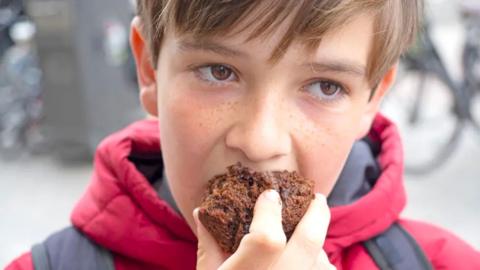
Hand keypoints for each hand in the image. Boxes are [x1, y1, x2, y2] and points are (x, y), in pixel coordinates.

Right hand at [194, 190, 334, 269]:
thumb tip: (201, 211)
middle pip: (312, 235)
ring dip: (318, 247)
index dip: (269, 205)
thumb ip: (208, 242)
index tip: (269, 195)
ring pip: (323, 262)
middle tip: (317, 198)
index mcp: (257, 262)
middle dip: (317, 212)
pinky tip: (310, 267)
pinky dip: (319, 269)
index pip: (269, 222)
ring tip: (310, 236)